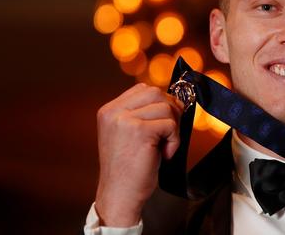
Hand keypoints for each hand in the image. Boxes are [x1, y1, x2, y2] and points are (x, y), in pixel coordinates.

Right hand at [94, 83, 183, 226]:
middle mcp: (113, 112)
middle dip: (171, 112)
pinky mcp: (139, 131)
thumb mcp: (130, 134)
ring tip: (164, 147)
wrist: (120, 195)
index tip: (164, 123)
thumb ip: (142, 114)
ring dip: (173, 128)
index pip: (143, 89)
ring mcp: (125, 120)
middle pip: (156, 93)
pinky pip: (170, 124)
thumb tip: (175, 100)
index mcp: (109, 110)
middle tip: (169, 134)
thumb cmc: (130, 168)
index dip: (161, 103)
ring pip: (166, 107)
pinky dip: (174, 140)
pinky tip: (164, 154)